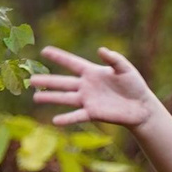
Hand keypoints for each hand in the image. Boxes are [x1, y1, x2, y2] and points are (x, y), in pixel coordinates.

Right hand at [29, 45, 159, 130]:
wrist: (141, 106)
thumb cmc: (134, 85)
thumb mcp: (125, 68)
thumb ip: (114, 59)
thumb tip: (101, 50)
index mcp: (92, 72)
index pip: (72, 63)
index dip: (59, 57)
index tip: (44, 51)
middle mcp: (86, 86)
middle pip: (63, 82)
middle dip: (47, 81)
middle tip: (30, 79)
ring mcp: (88, 100)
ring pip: (65, 98)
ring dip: (51, 98)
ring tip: (36, 97)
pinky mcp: (93, 113)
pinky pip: (77, 116)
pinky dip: (67, 118)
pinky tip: (55, 120)